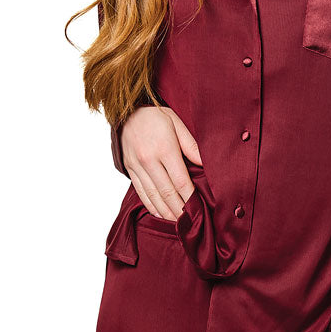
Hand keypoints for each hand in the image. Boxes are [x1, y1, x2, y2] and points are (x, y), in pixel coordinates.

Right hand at [121, 104, 202, 218]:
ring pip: (153, 195)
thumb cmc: (156, 115)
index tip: (198, 207)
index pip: (180, 180)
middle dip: (179, 209)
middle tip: (189, 222)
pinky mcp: (129, 169)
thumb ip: (191, 145)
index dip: (190, 197)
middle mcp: (148, 160)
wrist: (125, 109)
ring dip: (166, 211)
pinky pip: (140, 191)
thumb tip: (205, 164)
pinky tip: (159, 213)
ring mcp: (137, 166)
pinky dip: (150, 205)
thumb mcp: (177, 123)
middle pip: (167, 192)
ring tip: (177, 222)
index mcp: (164, 148)